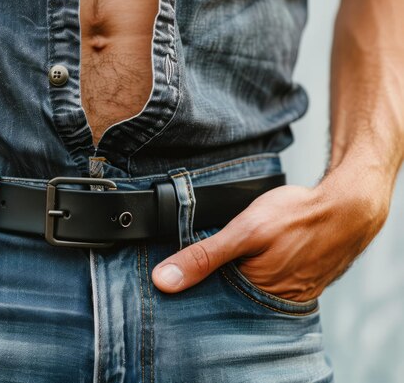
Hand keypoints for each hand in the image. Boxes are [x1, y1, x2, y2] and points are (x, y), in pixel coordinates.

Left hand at [151, 168, 390, 301]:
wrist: (347, 208)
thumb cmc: (299, 217)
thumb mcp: (244, 231)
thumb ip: (204, 257)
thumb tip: (164, 281)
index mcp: (255, 298)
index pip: (206, 303)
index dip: (186, 290)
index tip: (167, 279)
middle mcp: (269, 302)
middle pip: (223, 297)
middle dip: (205, 282)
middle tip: (193, 262)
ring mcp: (283, 293)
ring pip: (240, 287)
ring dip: (226, 274)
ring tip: (222, 256)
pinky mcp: (291, 282)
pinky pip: (258, 280)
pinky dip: (246, 269)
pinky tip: (243, 256)